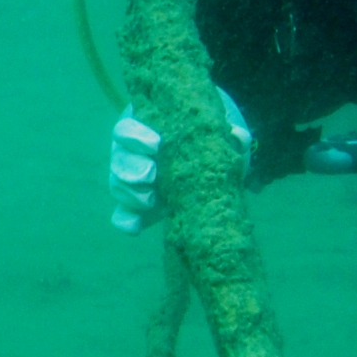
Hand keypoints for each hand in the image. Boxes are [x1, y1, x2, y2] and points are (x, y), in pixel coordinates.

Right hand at [108, 90, 252, 231]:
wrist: (200, 164)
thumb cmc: (201, 141)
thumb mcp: (212, 134)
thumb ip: (224, 134)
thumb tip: (238, 137)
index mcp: (142, 130)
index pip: (127, 129)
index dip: (135, 136)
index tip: (156, 144)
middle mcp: (129, 154)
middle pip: (119, 158)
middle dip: (131, 167)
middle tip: (151, 174)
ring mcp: (129, 182)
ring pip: (117, 185)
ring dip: (130, 193)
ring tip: (150, 200)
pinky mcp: (133, 207)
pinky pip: (121, 214)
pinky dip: (126, 220)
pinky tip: (136, 227)